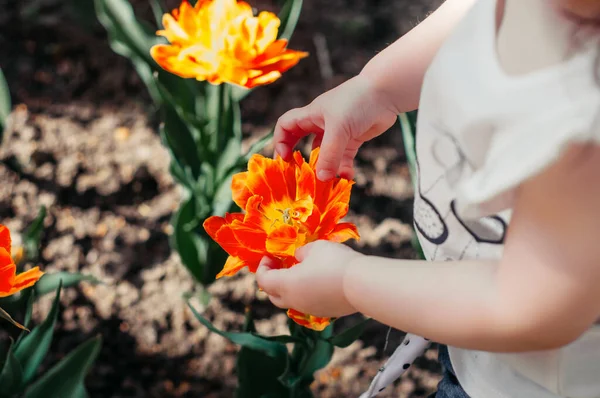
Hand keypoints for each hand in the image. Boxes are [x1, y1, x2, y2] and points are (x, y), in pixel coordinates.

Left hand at [256, 241, 363, 317]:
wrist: (362, 284)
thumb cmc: (334, 262)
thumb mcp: (314, 248)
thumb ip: (300, 253)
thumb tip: (298, 258)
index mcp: (287, 285)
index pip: (263, 280)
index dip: (262, 267)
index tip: (270, 255)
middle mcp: (295, 301)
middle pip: (273, 296)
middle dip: (271, 280)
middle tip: (279, 265)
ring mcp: (309, 309)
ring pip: (290, 301)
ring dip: (289, 287)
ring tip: (299, 271)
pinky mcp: (324, 312)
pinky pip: (307, 303)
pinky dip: (304, 293)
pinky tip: (317, 280)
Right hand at [273, 74, 397, 180]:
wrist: (386, 92)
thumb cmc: (357, 102)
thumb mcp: (339, 129)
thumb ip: (330, 155)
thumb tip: (321, 178)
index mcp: (311, 115)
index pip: (286, 125)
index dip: (281, 141)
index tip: (284, 158)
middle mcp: (322, 123)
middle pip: (303, 142)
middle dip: (301, 159)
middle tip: (301, 175)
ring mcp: (338, 132)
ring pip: (326, 153)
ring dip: (326, 167)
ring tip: (328, 181)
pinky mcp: (353, 138)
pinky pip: (344, 157)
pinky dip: (344, 168)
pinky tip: (347, 177)